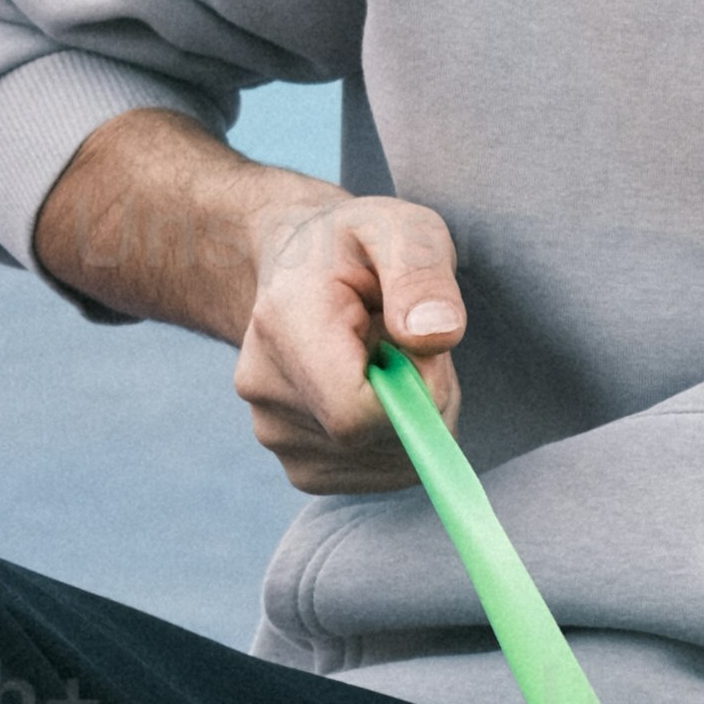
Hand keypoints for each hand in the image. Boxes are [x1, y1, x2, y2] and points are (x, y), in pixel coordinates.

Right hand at [233, 189, 466, 494]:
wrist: (297, 268)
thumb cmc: (358, 246)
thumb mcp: (402, 229)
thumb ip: (422, 273)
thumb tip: (437, 336)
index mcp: (285, 324)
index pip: (354, 411)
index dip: (416, 391)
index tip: (422, 345)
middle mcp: (265, 389)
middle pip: (379, 438)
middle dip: (425, 398)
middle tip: (411, 342)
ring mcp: (275, 435)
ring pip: (390, 460)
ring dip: (414, 416)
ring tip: (385, 358)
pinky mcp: (300, 467)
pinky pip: (382, 473)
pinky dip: (399, 439)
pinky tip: (374, 390)